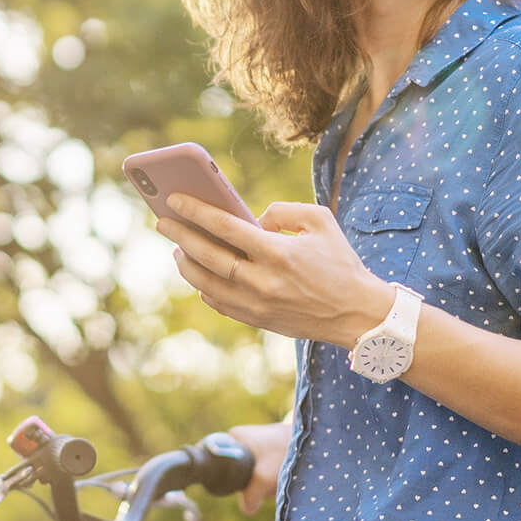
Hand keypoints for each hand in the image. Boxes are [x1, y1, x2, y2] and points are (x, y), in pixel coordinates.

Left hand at [157, 196, 392, 346]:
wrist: (358, 313)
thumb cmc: (340, 262)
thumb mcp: (320, 221)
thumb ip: (283, 211)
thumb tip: (253, 219)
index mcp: (278, 253)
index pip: (225, 227)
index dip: (196, 211)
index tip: (174, 199)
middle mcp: (263, 281)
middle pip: (207, 256)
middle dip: (180, 235)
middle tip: (162, 221)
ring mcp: (257, 305)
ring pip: (206, 283)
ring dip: (186, 264)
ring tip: (178, 248)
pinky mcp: (258, 320)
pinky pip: (219, 303)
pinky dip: (203, 287)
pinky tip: (198, 273)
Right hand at [225, 417, 292, 513]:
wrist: (314, 439)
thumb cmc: (286, 453)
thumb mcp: (264, 478)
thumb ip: (250, 497)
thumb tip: (247, 509)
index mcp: (234, 437)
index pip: (219, 464)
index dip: (230, 480)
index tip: (244, 487)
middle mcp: (241, 439)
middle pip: (237, 473)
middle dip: (253, 484)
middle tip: (268, 483)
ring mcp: (255, 444)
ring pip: (252, 474)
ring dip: (265, 483)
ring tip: (279, 478)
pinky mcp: (268, 451)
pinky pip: (263, 473)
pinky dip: (272, 479)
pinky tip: (283, 477)